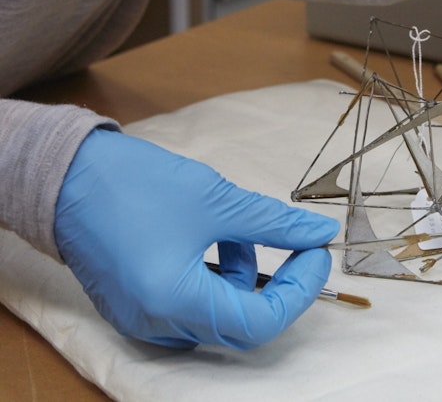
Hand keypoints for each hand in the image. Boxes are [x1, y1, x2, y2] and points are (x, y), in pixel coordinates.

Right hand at [55, 128, 339, 349]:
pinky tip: (214, 238)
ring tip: (239, 231)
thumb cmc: (134, 184)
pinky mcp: (134, 305)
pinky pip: (190, 306)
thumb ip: (274, 223)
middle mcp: (155, 323)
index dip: (299, 292)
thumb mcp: (216, 200)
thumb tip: (318, 233)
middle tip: (297, 248)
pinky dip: (214, 278)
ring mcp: (141, 319)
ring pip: (216, 314)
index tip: (315, 256)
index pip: (259, 322)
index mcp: (174, 301)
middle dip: (277, 286)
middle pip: (239, 324)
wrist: (65, 174)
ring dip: (243, 277)